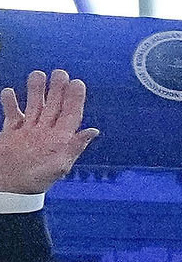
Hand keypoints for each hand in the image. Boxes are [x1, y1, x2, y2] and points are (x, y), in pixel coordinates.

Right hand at [0, 67, 96, 194]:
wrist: (8, 189)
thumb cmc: (34, 181)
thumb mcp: (58, 166)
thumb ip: (74, 147)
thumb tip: (93, 131)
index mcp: (60, 139)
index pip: (71, 114)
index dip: (75, 99)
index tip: (77, 83)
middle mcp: (45, 133)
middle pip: (54, 106)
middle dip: (57, 89)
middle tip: (60, 72)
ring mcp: (28, 132)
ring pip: (34, 106)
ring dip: (36, 91)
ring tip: (38, 74)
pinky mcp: (11, 134)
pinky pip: (12, 115)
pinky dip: (10, 103)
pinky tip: (8, 91)